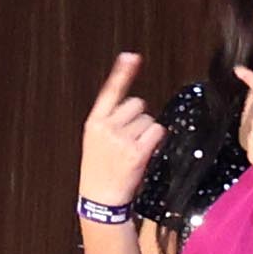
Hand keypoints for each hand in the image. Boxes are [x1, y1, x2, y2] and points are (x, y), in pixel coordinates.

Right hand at [77, 54, 162, 208]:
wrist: (100, 197)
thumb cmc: (100, 167)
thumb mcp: (96, 139)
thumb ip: (111, 119)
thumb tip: (135, 103)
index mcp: (94, 121)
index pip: (110, 91)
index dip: (122, 73)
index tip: (131, 56)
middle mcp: (107, 126)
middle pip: (138, 103)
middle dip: (139, 117)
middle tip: (129, 138)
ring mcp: (122, 138)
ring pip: (150, 119)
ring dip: (147, 132)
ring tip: (132, 149)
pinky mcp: (137, 151)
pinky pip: (158, 132)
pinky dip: (156, 140)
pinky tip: (144, 152)